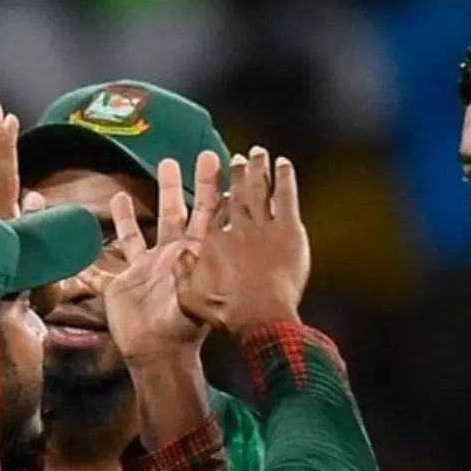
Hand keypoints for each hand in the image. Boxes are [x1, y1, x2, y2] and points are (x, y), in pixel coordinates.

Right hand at [98, 151, 221, 365]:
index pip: (205, 213)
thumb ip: (190, 270)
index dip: (209, 186)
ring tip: (122, 191)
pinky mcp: (121, 286)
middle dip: (173, 187)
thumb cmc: (181, 329)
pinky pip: (105, 265)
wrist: (158, 356)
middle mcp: (169, 258)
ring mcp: (144, 270)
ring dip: (130, 213)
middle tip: (173, 160)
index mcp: (191, 256)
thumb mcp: (191, 294)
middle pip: (172, 213)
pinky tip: (87, 240)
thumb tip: (192, 245)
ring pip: (138, 233)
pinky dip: (94, 257)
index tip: (212, 158)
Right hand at [175, 146, 309, 335]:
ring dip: (258, 168)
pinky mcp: (289, 230)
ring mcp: (264, 226)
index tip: (219, 186)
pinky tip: (284, 164)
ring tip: (258, 152)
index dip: (217, 195)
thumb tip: (181, 253)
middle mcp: (237, 228)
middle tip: (238, 157)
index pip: (215, 211)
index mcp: (213, 242)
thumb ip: (183, 275)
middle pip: (236, 194)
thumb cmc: (228, 314)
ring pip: (259, 188)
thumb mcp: (191, 299)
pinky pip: (286, 196)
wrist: (260, 318)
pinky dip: (284, 178)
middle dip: (237, 173)